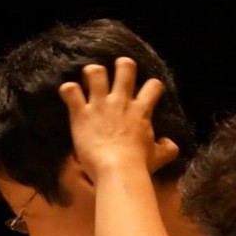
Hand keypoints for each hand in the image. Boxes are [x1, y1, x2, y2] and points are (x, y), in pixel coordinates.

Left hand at [58, 56, 179, 181]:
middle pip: (125, 68)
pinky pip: (71, 92)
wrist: (117, 170)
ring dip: (91, 73)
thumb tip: (168, 143)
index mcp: (141, 110)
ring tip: (88, 78)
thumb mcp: (160, 156)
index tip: (145, 92)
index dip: (151, 86)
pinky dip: (67, 90)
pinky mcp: (81, 114)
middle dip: (121, 65)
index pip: (154, 85)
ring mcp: (100, 105)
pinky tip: (67, 93)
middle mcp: (121, 102)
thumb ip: (168, 147)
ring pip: (95, 73)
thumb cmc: (139, 164)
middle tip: (116, 71)